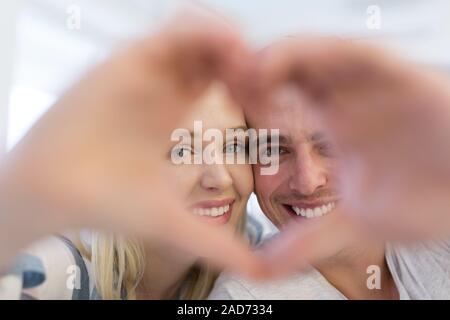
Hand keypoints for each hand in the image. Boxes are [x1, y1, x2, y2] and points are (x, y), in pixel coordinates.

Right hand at [0, 12, 262, 277]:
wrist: (56, 194)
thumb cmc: (112, 205)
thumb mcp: (177, 222)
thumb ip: (218, 244)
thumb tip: (262, 275)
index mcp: (179, 109)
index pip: (226, 77)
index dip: (257, 85)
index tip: (275, 107)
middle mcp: (166, 84)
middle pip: (219, 50)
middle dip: (251, 58)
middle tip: (269, 85)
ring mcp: (150, 68)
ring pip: (200, 31)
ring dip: (233, 42)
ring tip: (251, 72)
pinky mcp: (131, 57)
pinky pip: (176, 29)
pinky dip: (208, 32)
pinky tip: (230, 55)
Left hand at [238, 37, 449, 274]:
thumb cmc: (425, 201)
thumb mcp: (353, 222)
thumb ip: (306, 240)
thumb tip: (262, 269)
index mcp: (334, 119)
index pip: (284, 93)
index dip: (250, 92)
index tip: (221, 102)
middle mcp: (348, 95)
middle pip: (292, 64)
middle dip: (256, 67)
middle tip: (221, 78)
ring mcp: (372, 83)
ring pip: (316, 50)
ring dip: (277, 55)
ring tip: (244, 71)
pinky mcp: (399, 75)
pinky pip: (353, 52)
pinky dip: (316, 53)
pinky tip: (282, 64)